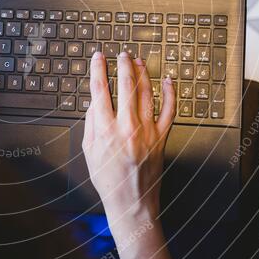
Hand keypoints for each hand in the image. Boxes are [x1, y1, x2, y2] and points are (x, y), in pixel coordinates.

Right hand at [82, 51, 175, 219]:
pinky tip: (168, 81)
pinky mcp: (161, 138)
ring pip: (146, 93)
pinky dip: (170, 93)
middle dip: (122, 65)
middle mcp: (127, 127)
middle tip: (121, 54)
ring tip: (138, 61)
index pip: (99, 90)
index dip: (98, 69)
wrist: (131, 203)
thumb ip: (91, 124)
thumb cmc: (108, 181)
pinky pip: (169, 110)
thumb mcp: (89, 152)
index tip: (98, 58)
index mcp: (105, 130)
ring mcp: (147, 131)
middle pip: (125, 85)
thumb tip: (95, 102)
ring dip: (142, 73)